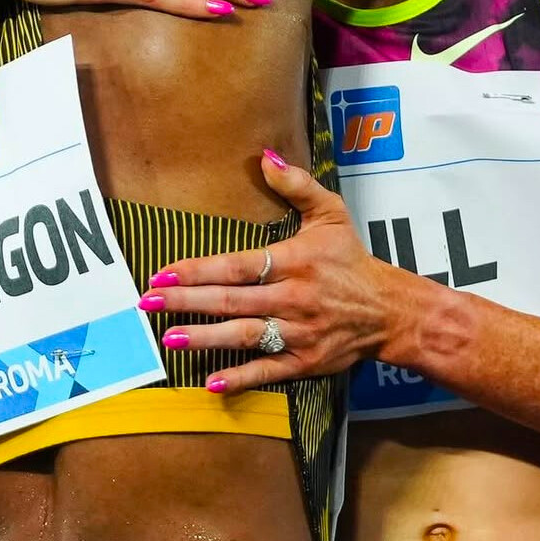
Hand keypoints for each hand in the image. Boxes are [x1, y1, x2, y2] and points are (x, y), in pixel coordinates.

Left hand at [146, 151, 416, 392]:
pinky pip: (268, 370)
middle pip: (232, 300)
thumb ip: (297, 184)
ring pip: (245, 335)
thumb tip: (265, 157)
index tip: (164, 272)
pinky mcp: (305, 361)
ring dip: (205, 339)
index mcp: (294, 261)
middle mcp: (293, 298)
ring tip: (170, 338)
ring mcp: (298, 333)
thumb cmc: (352, 260)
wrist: (390, 311)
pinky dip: (240, 378)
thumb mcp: (331, 214)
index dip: (199, 270)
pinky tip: (210, 383)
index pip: (237, 266)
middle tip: (149, 302)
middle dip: (187, 302)